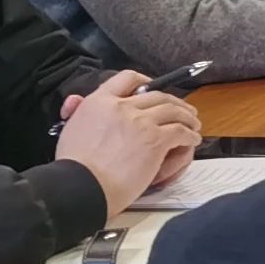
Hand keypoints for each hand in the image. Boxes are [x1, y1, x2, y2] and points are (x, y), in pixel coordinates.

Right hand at [56, 72, 203, 222]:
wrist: (82, 185)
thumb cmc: (74, 165)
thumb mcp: (70, 128)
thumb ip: (78, 111)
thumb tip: (75, 101)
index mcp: (99, 101)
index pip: (126, 78)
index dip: (144, 80)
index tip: (152, 86)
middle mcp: (122, 106)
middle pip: (157, 95)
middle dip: (174, 101)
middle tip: (182, 109)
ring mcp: (141, 122)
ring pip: (173, 110)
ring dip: (187, 117)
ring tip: (193, 124)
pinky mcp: (155, 140)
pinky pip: (180, 132)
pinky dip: (190, 135)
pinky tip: (193, 139)